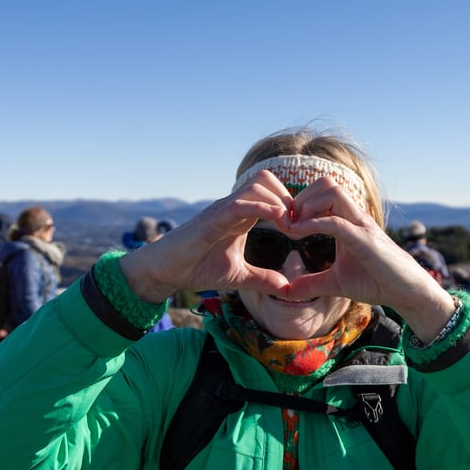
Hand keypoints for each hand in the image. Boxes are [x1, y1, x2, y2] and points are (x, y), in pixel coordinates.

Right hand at [118, 170, 295, 302]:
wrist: (166, 271)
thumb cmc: (197, 267)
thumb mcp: (238, 277)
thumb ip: (262, 279)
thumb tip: (287, 288)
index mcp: (241, 216)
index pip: (272, 193)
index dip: (291, 206)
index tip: (303, 228)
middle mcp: (232, 207)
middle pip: (267, 180)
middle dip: (288, 198)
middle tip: (297, 225)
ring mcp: (221, 210)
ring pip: (256, 186)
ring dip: (278, 201)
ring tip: (289, 226)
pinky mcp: (211, 220)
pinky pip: (239, 204)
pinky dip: (260, 207)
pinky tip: (276, 218)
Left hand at [273, 176, 457, 340]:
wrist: (406, 292)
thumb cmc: (376, 282)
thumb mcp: (336, 283)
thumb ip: (312, 283)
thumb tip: (288, 291)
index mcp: (348, 220)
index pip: (322, 192)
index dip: (299, 202)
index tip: (284, 223)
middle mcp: (355, 216)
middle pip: (326, 183)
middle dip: (301, 198)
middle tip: (288, 223)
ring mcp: (361, 225)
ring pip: (333, 191)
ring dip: (307, 206)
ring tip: (294, 229)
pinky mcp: (365, 240)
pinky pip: (336, 222)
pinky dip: (313, 224)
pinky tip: (297, 234)